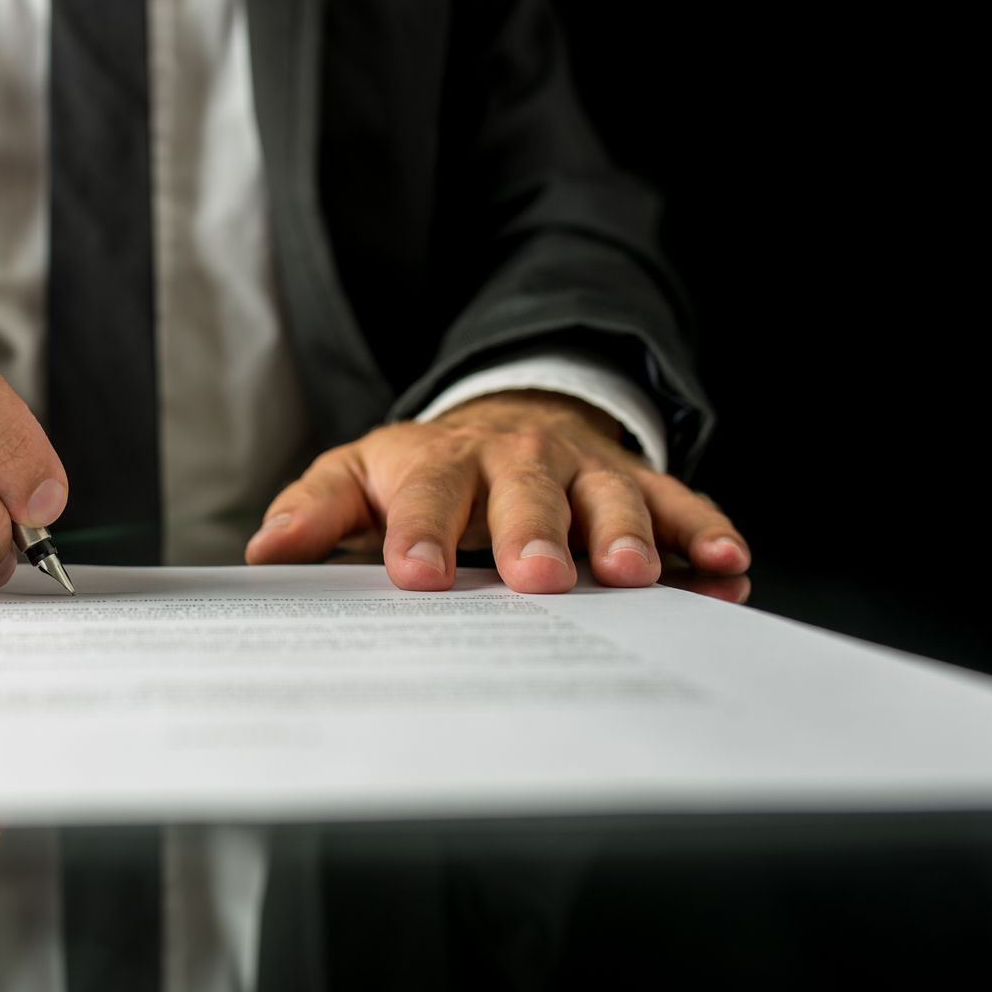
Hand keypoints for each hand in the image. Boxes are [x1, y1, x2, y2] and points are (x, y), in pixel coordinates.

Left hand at [245, 390, 748, 592]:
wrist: (507, 414)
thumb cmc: (426, 469)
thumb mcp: (360, 477)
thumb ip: (316, 511)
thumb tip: (264, 554)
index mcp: (439, 462)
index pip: (424, 495)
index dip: (421, 532)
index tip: (416, 573)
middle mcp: (514, 459)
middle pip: (525, 493)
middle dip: (533, 533)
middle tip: (538, 577)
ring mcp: (580, 468)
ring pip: (607, 495)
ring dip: (625, 534)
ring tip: (636, 576)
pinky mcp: (634, 481)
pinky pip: (675, 503)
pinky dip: (703, 534)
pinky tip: (726, 568)